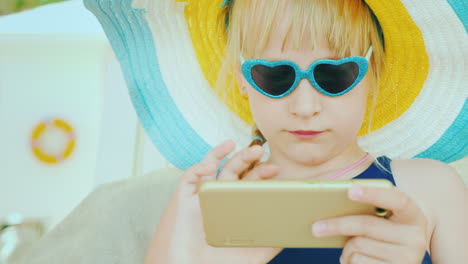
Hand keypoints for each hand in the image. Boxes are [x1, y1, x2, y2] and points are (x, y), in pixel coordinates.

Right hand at [172, 139, 281, 263]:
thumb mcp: (255, 253)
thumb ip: (272, 241)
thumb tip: (293, 228)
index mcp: (234, 208)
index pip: (248, 184)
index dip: (261, 174)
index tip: (276, 171)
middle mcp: (218, 200)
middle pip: (233, 173)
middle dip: (247, 161)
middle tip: (261, 153)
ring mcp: (200, 198)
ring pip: (212, 169)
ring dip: (225, 155)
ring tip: (239, 146)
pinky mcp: (183, 200)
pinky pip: (190, 177)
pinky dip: (200, 166)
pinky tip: (213, 161)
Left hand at [311, 186, 427, 263]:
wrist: (402, 255)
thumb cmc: (385, 228)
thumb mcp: (385, 215)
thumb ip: (369, 205)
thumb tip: (331, 204)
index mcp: (413, 214)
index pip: (397, 199)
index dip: (373, 194)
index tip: (350, 191)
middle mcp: (415, 237)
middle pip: (366, 225)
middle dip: (336, 225)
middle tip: (315, 228)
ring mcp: (407, 257)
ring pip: (358, 245)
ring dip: (346, 247)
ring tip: (351, 247)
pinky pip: (357, 262)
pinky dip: (349, 260)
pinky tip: (356, 258)